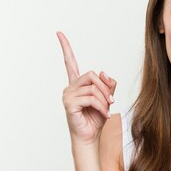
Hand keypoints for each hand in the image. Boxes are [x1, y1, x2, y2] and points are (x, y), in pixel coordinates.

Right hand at [58, 31, 115, 145]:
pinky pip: (90, 98)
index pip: (69, 62)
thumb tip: (103, 72)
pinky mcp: (69, 104)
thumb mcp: (107, 99)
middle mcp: (70, 87)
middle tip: (111, 101)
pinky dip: (101, 106)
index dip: (65, 47)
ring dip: (104, 99)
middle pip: (91, 74)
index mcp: (77, 84)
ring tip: (107, 110)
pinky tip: (104, 114)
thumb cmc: (96, 118)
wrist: (90, 137)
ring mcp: (68, 95)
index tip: (59, 33)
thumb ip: (108, 85)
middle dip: (105, 87)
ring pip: (92, 87)